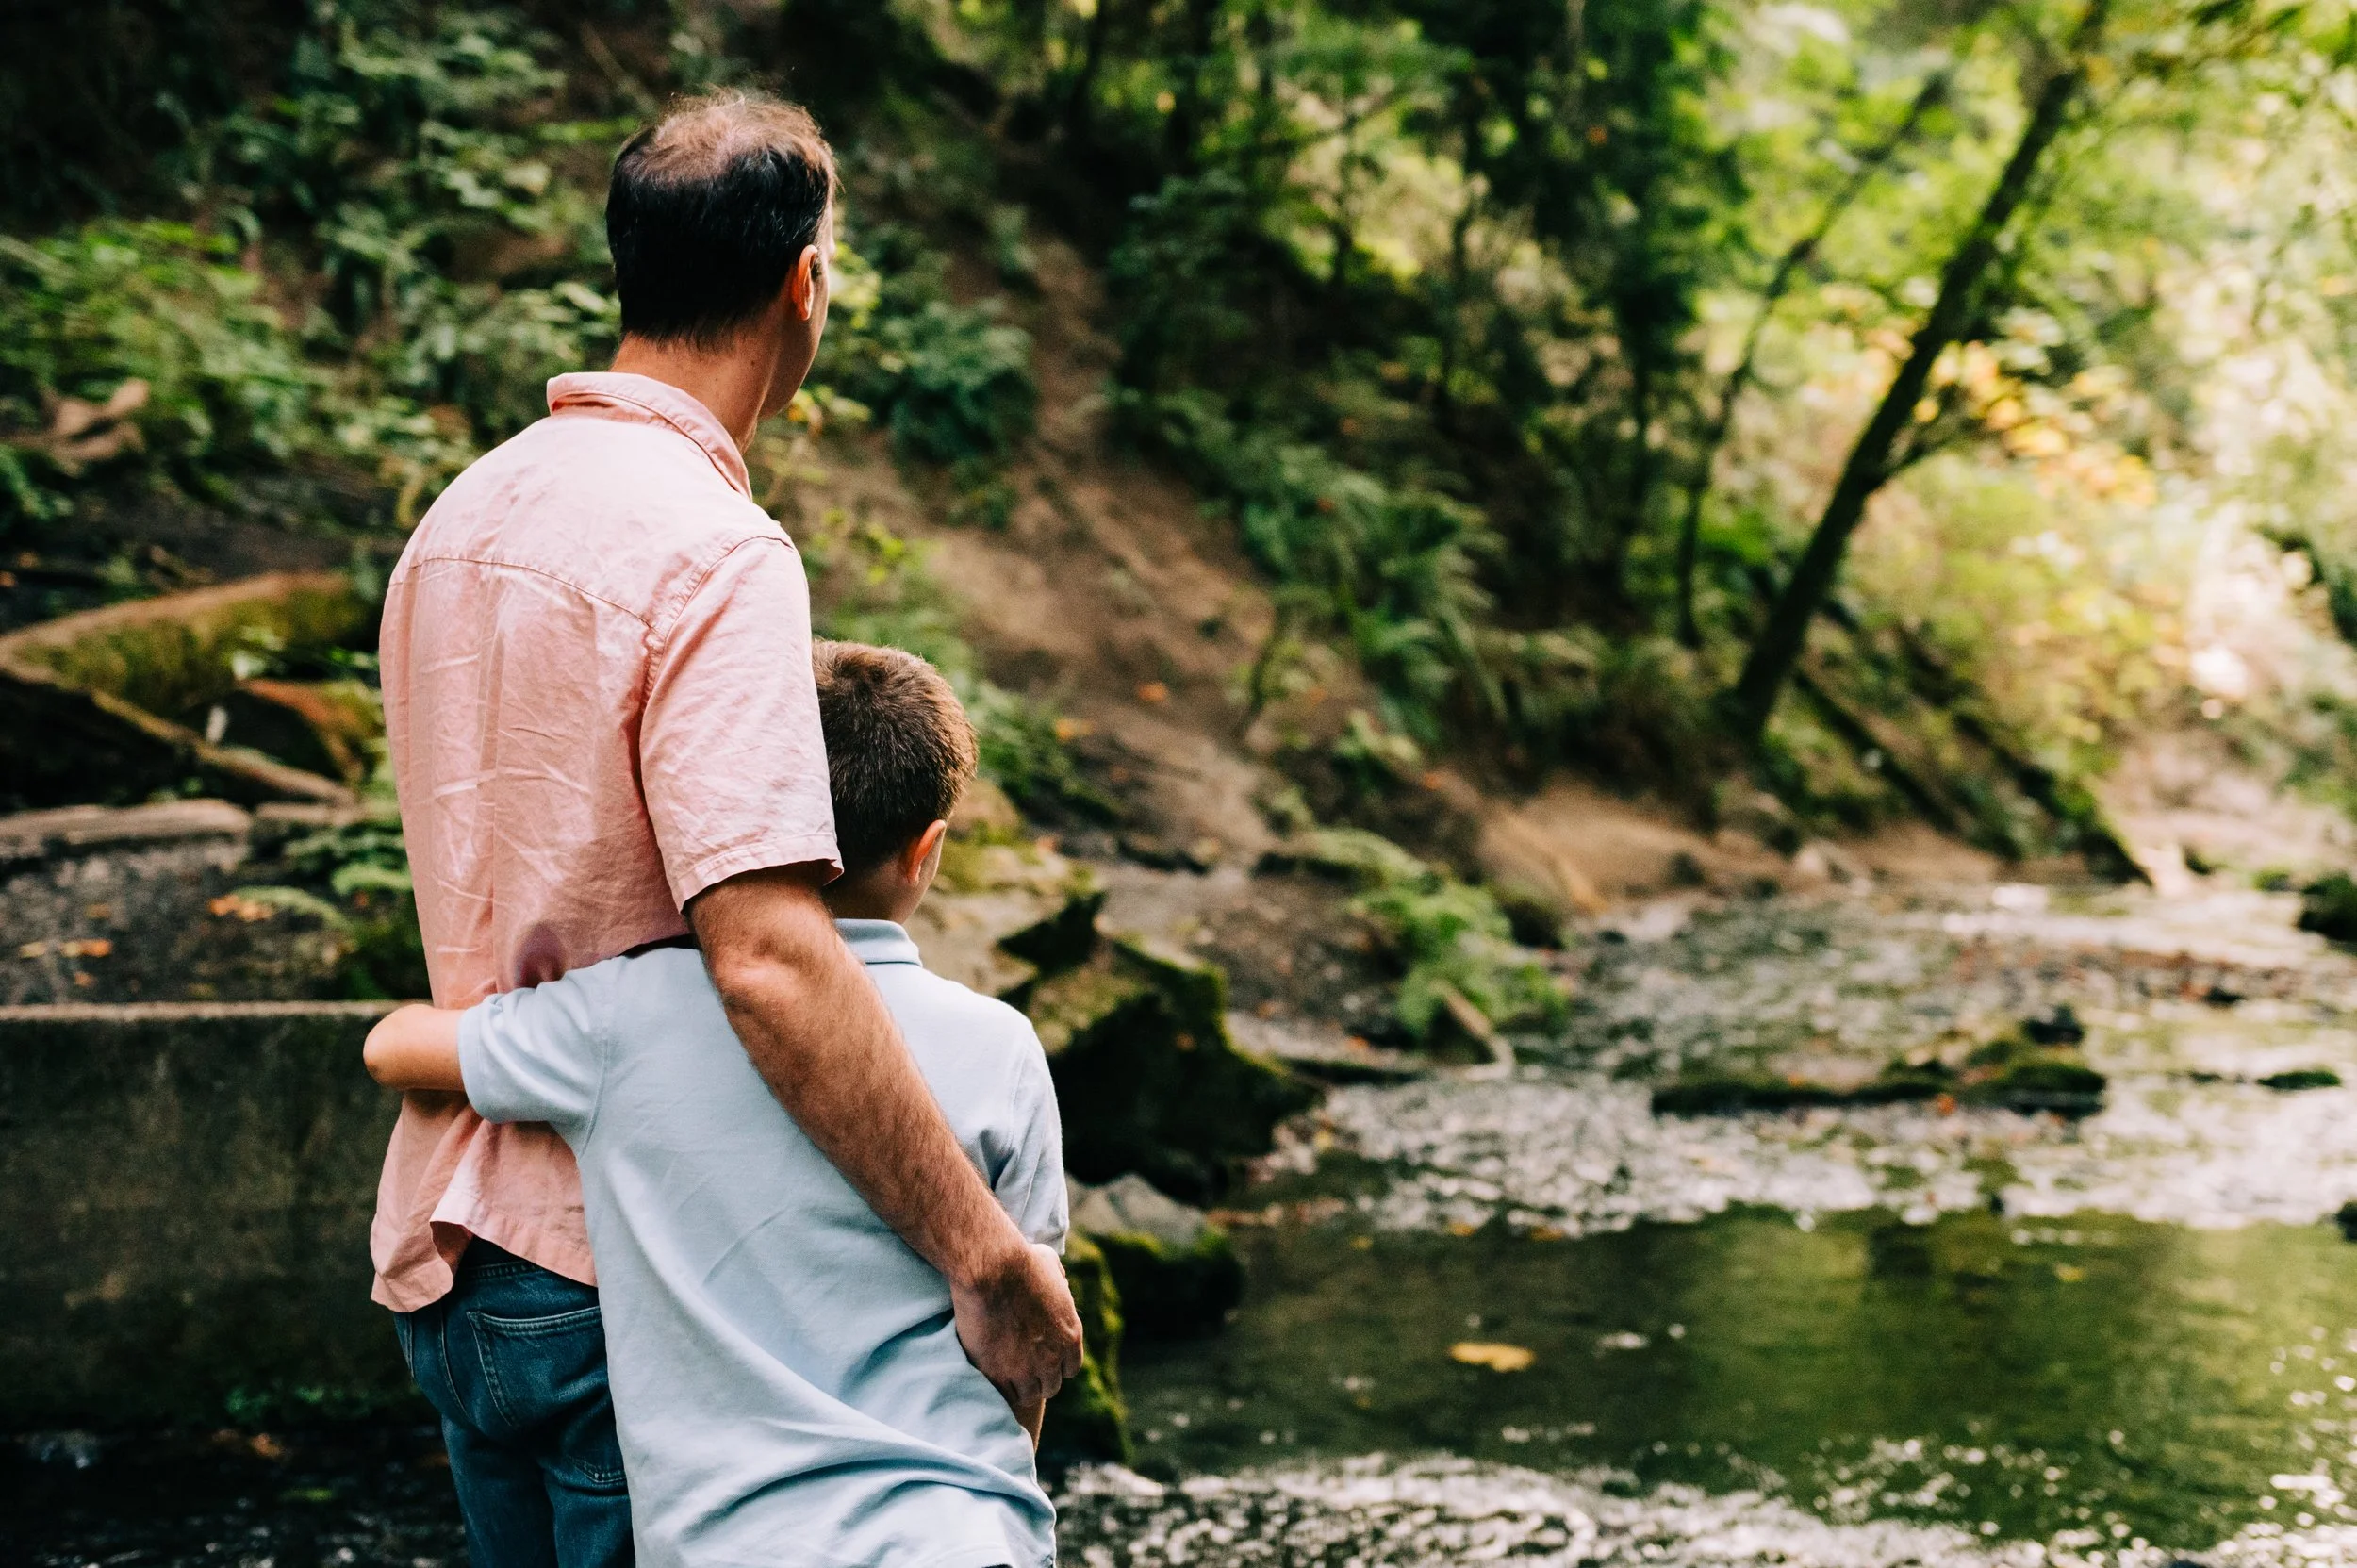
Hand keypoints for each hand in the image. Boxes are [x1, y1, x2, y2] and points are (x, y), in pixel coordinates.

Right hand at [951, 1240, 1083, 1408]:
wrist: (991, 1270)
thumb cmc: (1020, 1261)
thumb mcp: (1051, 1267)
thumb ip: (1059, 1281)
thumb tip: (1059, 1282)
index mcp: (1070, 1334)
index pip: (1071, 1368)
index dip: (1057, 1363)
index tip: (1043, 1357)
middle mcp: (1052, 1357)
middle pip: (1051, 1385)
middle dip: (1040, 1378)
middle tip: (1023, 1367)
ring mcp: (1025, 1368)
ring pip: (1029, 1394)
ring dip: (1021, 1386)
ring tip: (1007, 1375)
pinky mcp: (998, 1373)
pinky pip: (1005, 1395)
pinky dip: (1001, 1388)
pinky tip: (993, 1375)